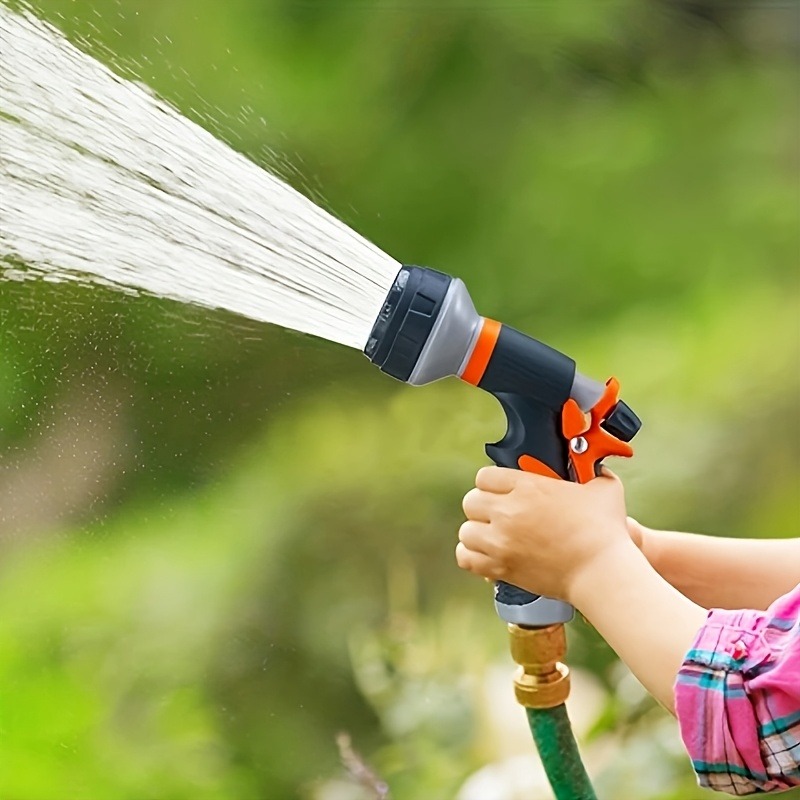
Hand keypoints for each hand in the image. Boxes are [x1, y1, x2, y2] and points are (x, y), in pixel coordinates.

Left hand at [456, 466, 634, 603]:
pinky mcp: (500, 568)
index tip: (502, 489)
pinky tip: (486, 554)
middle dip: (483, 505)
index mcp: (527, 486)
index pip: (485, 476)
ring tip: (493, 535)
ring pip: (466, 530)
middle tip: (498, 512)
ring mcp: (501, 541)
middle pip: (471, 501)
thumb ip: (590, 470)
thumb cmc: (605, 531)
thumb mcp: (604, 487)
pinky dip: (472, 555)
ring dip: (478, 531)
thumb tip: (590, 463)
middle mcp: (508, 512)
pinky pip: (466, 557)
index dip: (493, 482)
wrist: (601, 572)